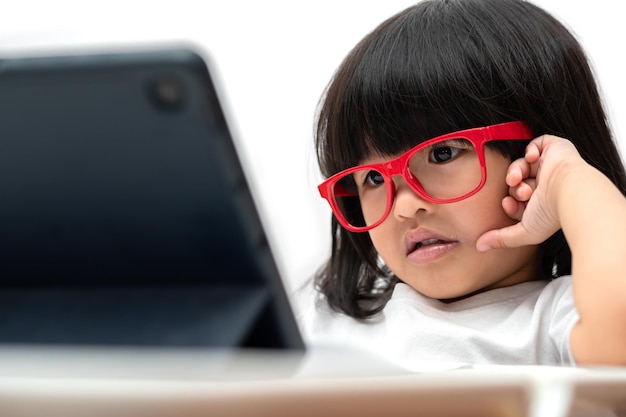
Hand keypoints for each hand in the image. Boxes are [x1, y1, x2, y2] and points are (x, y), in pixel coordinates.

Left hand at [476, 134, 584, 250]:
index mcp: (541, 203)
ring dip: (516, 171)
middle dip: (514, 188)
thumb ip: (501, 239)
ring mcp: (550, 166)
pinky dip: (530, 149)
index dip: (509, 202)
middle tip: (521, 193)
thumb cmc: (550, 214)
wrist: (569, 191)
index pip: (516, 199)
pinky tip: (532, 158)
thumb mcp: (524, 232)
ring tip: (518, 179)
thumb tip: (480, 247)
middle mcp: (546, 184)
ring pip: (521, 165)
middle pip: (516, 183)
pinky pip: (536, 144)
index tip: (509, 204)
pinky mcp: (555, 149)